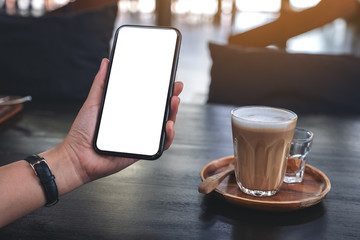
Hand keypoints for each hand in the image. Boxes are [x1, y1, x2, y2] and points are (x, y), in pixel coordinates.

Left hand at [41, 58, 182, 194]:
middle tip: (176, 88)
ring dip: (173, 114)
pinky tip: (167, 126)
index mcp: (128, 113)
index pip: (150, 99)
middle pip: (161, 111)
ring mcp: (141, 137)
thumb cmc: (83, 132)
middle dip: (172, 99)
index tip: (169, 79)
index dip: (162, 90)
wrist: (77, 156)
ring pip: (164, 126)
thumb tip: (106, 64)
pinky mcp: (142, 151)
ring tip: (174, 103)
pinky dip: (168, 136)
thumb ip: (101, 83)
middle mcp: (137, 124)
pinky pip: (161, 145)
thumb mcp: (93, 102)